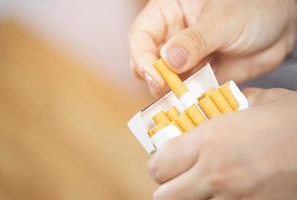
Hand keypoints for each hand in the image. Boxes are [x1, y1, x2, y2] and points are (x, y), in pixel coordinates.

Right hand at [129, 0, 296, 96]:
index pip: (142, 36)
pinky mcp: (199, 75)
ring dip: (171, 92)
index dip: (143, 57)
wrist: (282, 25)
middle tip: (165, 89)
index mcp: (169, 13)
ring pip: (165, 80)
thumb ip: (195, 40)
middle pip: (147, 61)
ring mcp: (185, 58)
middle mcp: (172, 37)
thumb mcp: (224, 19)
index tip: (155, 76)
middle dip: (153, 77)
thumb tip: (168, 61)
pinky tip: (195, 103)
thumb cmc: (254, 7)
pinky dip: (188, 99)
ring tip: (183, 99)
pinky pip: (186, 90)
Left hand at [148, 88, 296, 199]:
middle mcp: (215, 174)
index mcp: (210, 141)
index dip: (160, 164)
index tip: (169, 159)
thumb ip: (221, 105)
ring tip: (203, 184)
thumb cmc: (292, 120)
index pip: (159, 166)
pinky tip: (227, 192)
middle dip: (169, 185)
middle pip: (164, 195)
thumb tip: (203, 107)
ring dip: (189, 196)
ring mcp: (233, 199)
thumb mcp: (254, 102)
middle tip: (181, 174)